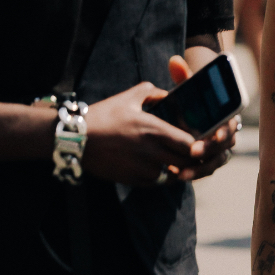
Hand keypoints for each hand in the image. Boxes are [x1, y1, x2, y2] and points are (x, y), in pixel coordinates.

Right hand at [81, 81, 198, 185]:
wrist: (76, 139)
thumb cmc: (103, 116)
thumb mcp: (128, 98)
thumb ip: (152, 92)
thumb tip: (167, 94)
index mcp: (154, 130)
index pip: (190, 144)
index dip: (198, 145)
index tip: (197, 140)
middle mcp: (151, 152)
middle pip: (186, 163)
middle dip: (192, 159)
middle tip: (194, 153)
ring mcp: (142, 169)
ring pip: (172, 175)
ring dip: (177, 169)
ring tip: (176, 160)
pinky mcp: (132, 180)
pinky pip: (156, 182)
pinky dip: (161, 176)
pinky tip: (158, 166)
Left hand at [165, 55, 237, 179]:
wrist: (194, 108)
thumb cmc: (195, 95)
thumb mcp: (190, 84)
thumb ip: (183, 74)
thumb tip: (174, 61)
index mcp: (227, 115)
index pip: (231, 125)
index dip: (225, 131)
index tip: (216, 135)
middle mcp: (226, 133)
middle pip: (223, 147)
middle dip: (209, 152)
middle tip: (193, 153)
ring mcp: (217, 149)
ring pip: (214, 162)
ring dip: (199, 169)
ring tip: (180, 173)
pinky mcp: (207, 159)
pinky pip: (204, 169)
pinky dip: (192, 173)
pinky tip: (175, 174)